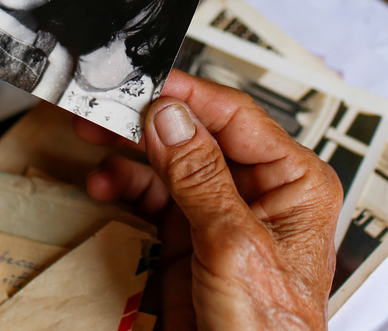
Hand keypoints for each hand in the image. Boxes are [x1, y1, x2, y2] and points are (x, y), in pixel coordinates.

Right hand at [83, 70, 341, 330]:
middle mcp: (260, 189)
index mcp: (294, 180)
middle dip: (148, 120)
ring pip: (170, 160)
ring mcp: (223, 212)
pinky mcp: (192, 236)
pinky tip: (105, 182)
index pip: (236, 115)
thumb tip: (172, 117)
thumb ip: (200, 177)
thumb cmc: (270, 330)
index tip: (144, 81)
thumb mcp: (235, 246)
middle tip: (104, 105)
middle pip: (197, 133)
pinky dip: (127, 185)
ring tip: (94, 139)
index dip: (187, 94)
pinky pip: (156, 195)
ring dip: (130, 152)